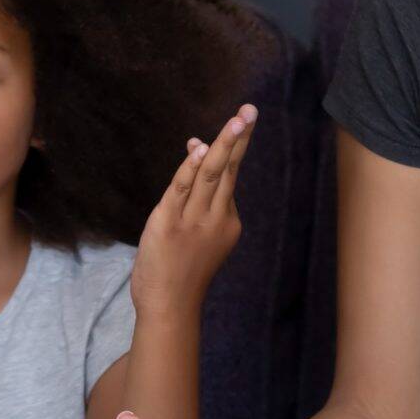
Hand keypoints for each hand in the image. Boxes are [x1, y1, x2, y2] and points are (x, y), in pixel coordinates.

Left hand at [130, 103, 256, 315]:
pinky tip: (201, 148)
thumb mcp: (194, 235)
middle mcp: (215, 218)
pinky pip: (182, 189)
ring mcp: (193, 221)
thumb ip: (195, 196)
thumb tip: (196, 152)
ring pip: (211, 174)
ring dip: (224, 144)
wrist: (169, 307)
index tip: (235, 122)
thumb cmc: (180, 272)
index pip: (228, 177)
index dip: (228, 147)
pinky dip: (191, 167)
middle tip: (251, 110)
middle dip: (239, 137)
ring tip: (238, 120)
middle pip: (229, 170)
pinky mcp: (168, 224)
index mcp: (226, 222)